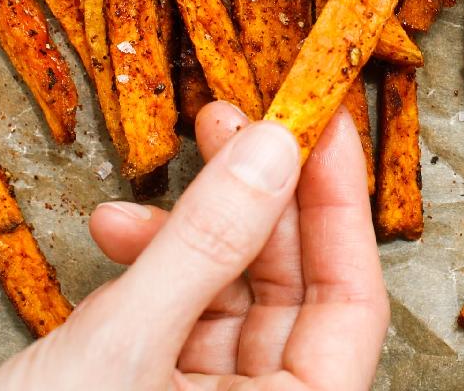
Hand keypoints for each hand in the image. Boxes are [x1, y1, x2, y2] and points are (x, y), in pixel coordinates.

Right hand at [0, 104, 388, 390]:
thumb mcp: (123, 347)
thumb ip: (204, 244)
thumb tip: (273, 150)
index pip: (350, 303)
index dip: (341, 204)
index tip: (322, 121)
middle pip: (293, 293)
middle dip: (259, 198)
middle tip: (232, 116)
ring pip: (231, 299)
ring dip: (193, 228)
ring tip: (160, 167)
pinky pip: (176, 321)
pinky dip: (151, 269)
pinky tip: (113, 233)